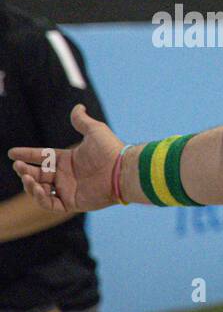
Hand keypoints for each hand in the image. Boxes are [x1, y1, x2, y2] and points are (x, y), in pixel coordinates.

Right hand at [8, 104, 123, 213]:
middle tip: (18, 166)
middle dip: (24, 170)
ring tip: (27, 177)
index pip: (43, 156)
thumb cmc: (111, 150)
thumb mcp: (95, 130)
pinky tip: (37, 188)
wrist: (123, 170)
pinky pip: (51, 203)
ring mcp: (69, 190)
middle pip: (38, 173)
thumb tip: (78, 107)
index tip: (11, 153)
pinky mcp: (73, 203)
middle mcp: (67, 175)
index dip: (27, 154)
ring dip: (30, 184)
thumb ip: (82, 121)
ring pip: (41, 189)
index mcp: (69, 159)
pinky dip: (40, 198)